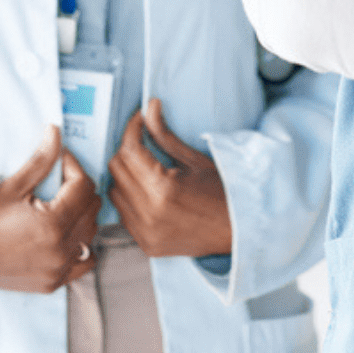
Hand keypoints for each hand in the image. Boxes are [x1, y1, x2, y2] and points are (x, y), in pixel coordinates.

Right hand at [0, 126, 99, 292]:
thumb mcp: (11, 187)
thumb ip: (40, 160)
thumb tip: (56, 130)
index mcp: (52, 225)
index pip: (84, 186)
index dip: (74, 167)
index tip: (61, 160)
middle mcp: (60, 251)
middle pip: (92, 208)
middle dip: (80, 188)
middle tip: (59, 181)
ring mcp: (58, 270)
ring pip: (91, 233)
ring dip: (82, 215)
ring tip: (60, 205)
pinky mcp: (52, 282)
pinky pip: (85, 261)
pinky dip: (81, 245)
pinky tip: (65, 233)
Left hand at [110, 98, 232, 259]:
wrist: (239, 232)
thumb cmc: (224, 193)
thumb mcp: (195, 161)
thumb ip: (165, 136)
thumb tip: (150, 108)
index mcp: (163, 189)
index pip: (130, 151)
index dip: (132, 129)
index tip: (140, 118)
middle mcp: (148, 213)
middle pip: (116, 169)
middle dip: (127, 149)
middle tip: (144, 140)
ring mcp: (145, 232)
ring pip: (114, 192)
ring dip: (125, 175)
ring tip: (145, 167)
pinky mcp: (145, 244)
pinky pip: (122, 214)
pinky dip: (129, 198)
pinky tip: (146, 191)